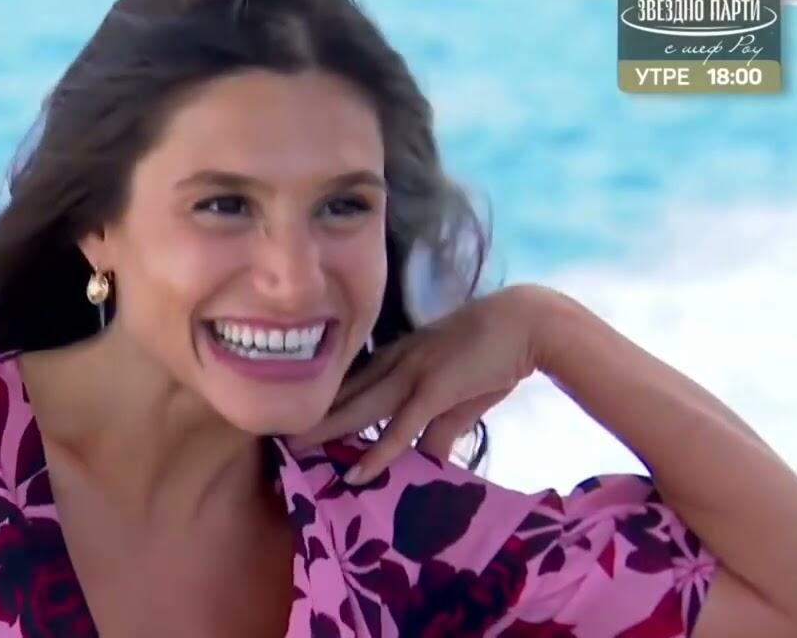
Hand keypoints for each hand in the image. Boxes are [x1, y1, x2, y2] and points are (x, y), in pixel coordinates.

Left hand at [290, 284, 553, 483]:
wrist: (525, 324)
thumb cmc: (491, 354)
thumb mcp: (457, 394)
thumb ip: (440, 427)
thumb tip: (429, 458)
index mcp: (393, 358)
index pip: (347, 382)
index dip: (319, 401)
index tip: (290, 419)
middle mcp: (393, 364)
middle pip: (340, 394)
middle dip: (307, 415)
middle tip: (271, 435)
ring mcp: (410, 375)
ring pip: (357, 408)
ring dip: (326, 431)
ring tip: (293, 451)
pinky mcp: (432, 390)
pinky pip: (398, 427)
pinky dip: (377, 452)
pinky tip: (356, 472)